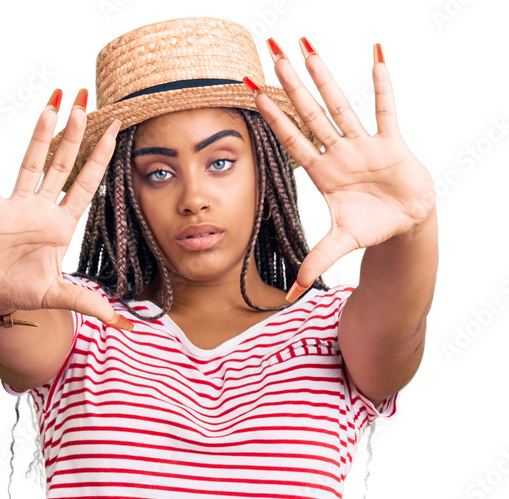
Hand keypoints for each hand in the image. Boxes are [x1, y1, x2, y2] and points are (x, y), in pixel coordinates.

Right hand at [0, 90, 126, 325]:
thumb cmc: (23, 291)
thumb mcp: (61, 296)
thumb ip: (91, 304)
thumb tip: (124, 324)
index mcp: (61, 224)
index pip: (87, 184)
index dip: (100, 158)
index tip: (116, 129)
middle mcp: (41, 209)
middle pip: (62, 164)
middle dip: (74, 134)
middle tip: (86, 101)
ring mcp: (15, 207)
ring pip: (30, 163)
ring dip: (40, 135)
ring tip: (53, 104)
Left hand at [244, 38, 436, 299]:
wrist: (405, 223)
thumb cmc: (371, 226)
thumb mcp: (340, 244)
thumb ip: (316, 262)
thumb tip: (292, 293)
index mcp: (323, 173)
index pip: (293, 140)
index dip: (274, 119)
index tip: (252, 94)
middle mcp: (339, 152)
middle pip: (310, 112)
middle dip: (292, 84)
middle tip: (272, 52)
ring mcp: (363, 144)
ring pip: (341, 104)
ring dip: (326, 76)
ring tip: (307, 45)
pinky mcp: (391, 143)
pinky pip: (386, 109)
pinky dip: (383, 85)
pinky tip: (376, 56)